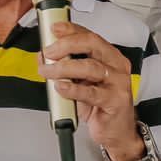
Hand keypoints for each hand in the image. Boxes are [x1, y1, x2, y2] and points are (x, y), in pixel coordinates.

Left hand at [40, 21, 141, 160]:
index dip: (71, 29)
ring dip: (64, 68)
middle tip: (49, 52)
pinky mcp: (114, 101)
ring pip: (90, 67)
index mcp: (110, 56)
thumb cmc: (101, 105)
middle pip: (92, 44)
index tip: (54, 28)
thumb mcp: (82, 82)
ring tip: (48, 72)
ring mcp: (118, 83)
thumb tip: (43, 57)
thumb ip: (66, 68)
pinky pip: (91, 93)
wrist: (117, 132)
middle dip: (66, 44)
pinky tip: (61, 88)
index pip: (90, 35)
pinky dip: (73, 89)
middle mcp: (116, 66)